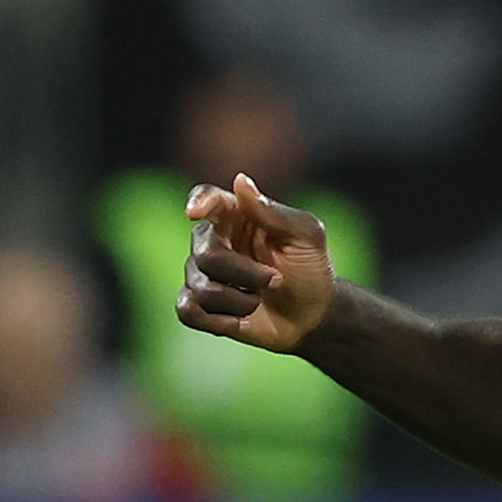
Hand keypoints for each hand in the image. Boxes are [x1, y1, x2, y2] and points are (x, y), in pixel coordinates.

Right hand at [176, 174, 334, 353]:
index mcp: (236, 215)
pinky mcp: (198, 305)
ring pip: (201, 288)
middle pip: (206, 254)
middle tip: (276, 280)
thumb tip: (240, 181)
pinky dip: (220, 320)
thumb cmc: (310, 269)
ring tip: (260, 300)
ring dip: (241, 301)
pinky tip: (241, 319)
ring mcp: (201, 273)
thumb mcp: (306, 236)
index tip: (195, 212)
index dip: (198, 202)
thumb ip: (272, 211)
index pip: (207, 198)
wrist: (313, 317)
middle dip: (247, 274)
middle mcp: (213, 240)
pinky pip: (188, 311)